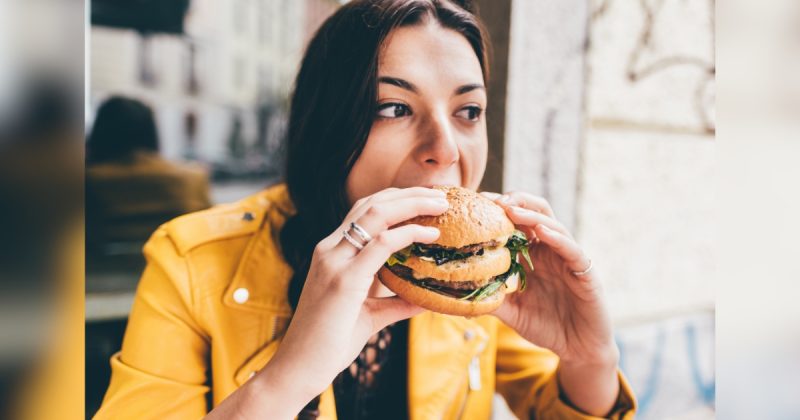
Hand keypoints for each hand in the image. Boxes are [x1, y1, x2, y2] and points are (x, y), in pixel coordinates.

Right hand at [237, 187, 447, 417]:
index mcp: (332, 253)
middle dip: (409, 193)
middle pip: (372, 203)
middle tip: (442, 195)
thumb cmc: (329, 343)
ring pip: (376, 214)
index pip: (364, 210)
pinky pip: (381, 244)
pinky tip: (430, 236)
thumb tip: (425, 300)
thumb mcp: (369, 316)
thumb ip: (395, 303)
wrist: (298, 368)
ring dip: (413, 204)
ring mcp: (334, 262)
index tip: (427, 199)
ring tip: (441, 205)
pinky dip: (408, 234)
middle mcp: (330, 249)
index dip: (397, 199)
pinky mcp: (344, 280)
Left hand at [482, 191, 619, 415]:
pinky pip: (571, 249)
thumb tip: (458, 294)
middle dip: (515, 201)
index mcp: (533, 255)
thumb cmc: (547, 327)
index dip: (498, 211)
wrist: (578, 348)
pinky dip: (557, 237)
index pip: (516, 224)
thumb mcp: (512, 312)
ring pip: (553, 225)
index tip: (476, 203)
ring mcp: (568, 258)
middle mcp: (550, 251)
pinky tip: (541, 231)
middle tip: (492, 200)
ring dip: (531, 214)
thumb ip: (492, 299)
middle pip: (535, 213)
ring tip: (511, 208)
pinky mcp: (585, 271)